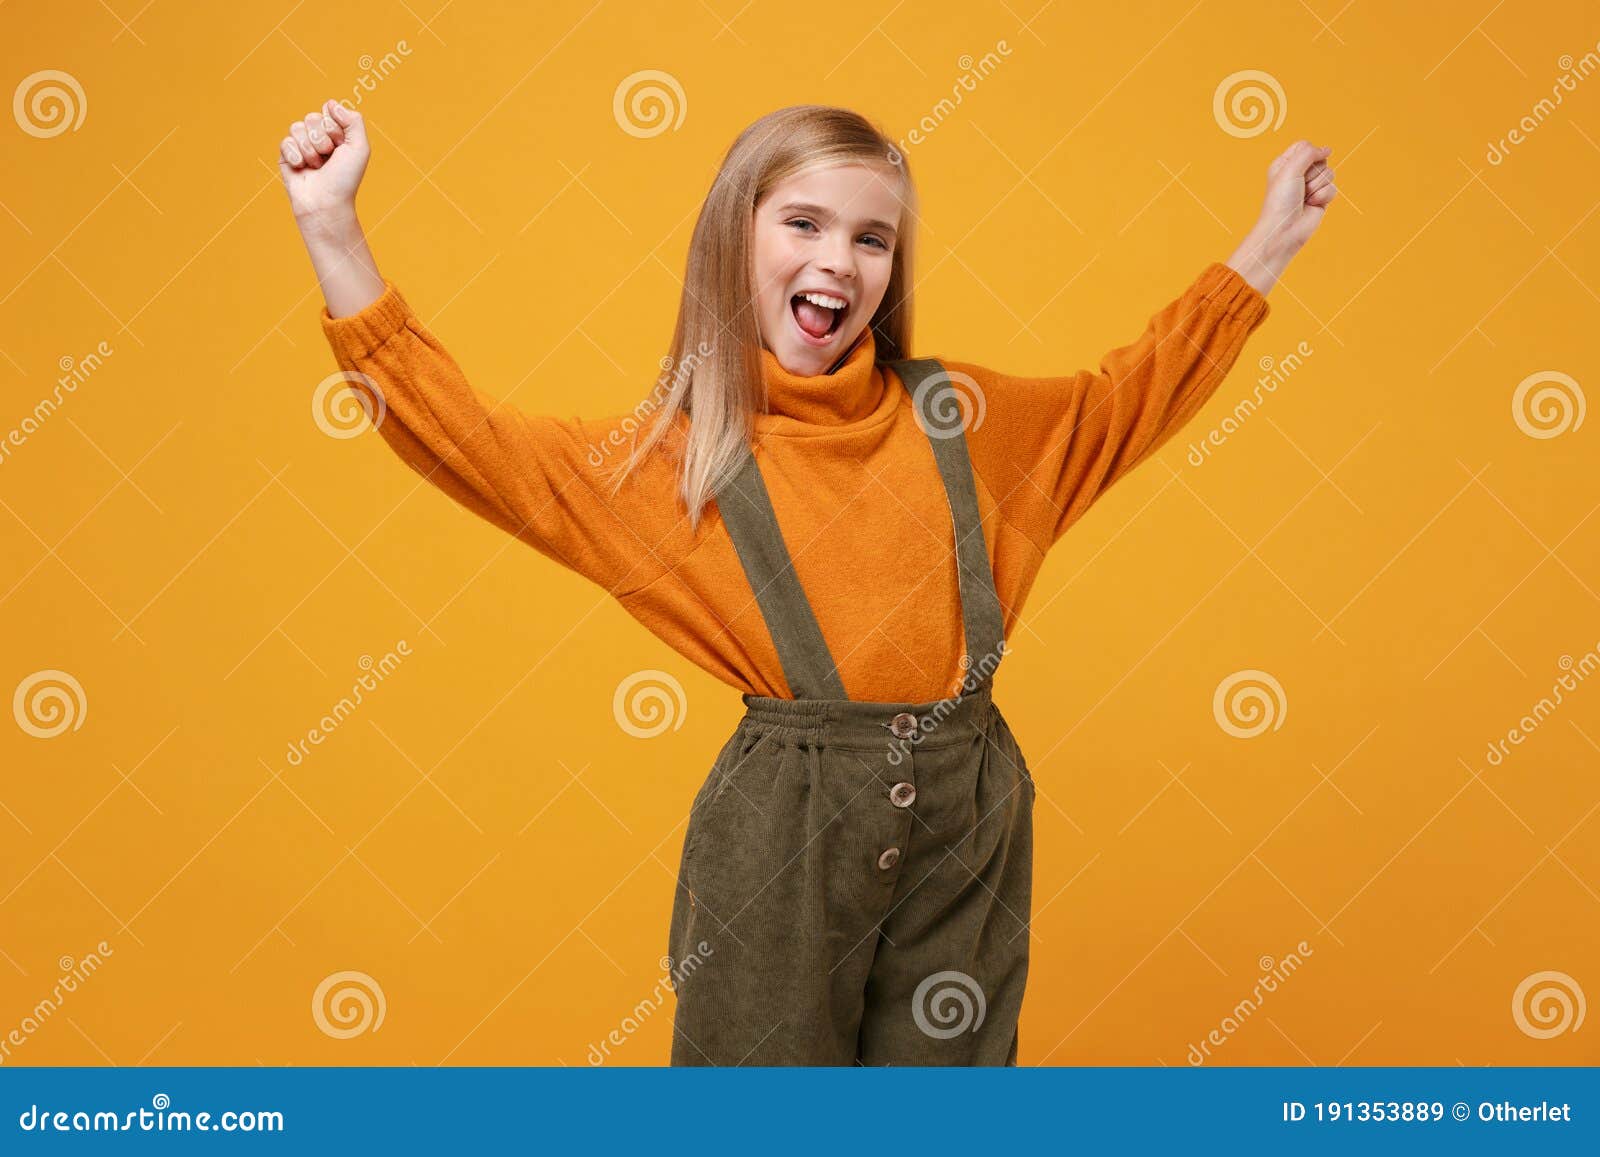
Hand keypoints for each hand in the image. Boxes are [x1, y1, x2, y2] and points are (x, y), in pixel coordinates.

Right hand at [277, 99, 369, 222]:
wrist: (326, 203)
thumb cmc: (345, 179)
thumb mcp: (360, 148)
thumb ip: (353, 120)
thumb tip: (331, 103)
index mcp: (337, 133)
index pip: (328, 111)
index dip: (334, 129)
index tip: (341, 147)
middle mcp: (319, 136)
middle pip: (311, 117)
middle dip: (322, 140)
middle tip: (328, 158)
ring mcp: (301, 145)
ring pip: (297, 127)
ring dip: (309, 150)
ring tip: (317, 166)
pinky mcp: (287, 155)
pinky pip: (285, 141)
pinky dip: (296, 156)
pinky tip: (302, 169)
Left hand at [1226, 139, 1335, 293]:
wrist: (1285, 230)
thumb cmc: (1281, 201)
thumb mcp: (1290, 169)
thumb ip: (1308, 153)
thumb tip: (1327, 149)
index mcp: (1286, 164)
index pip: (1305, 146)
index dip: (1309, 154)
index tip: (1301, 166)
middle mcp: (1298, 173)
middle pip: (1321, 159)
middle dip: (1313, 173)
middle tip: (1300, 186)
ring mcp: (1310, 186)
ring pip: (1329, 173)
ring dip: (1318, 186)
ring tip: (1305, 197)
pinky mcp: (1321, 198)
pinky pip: (1333, 188)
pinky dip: (1324, 196)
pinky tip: (1312, 205)